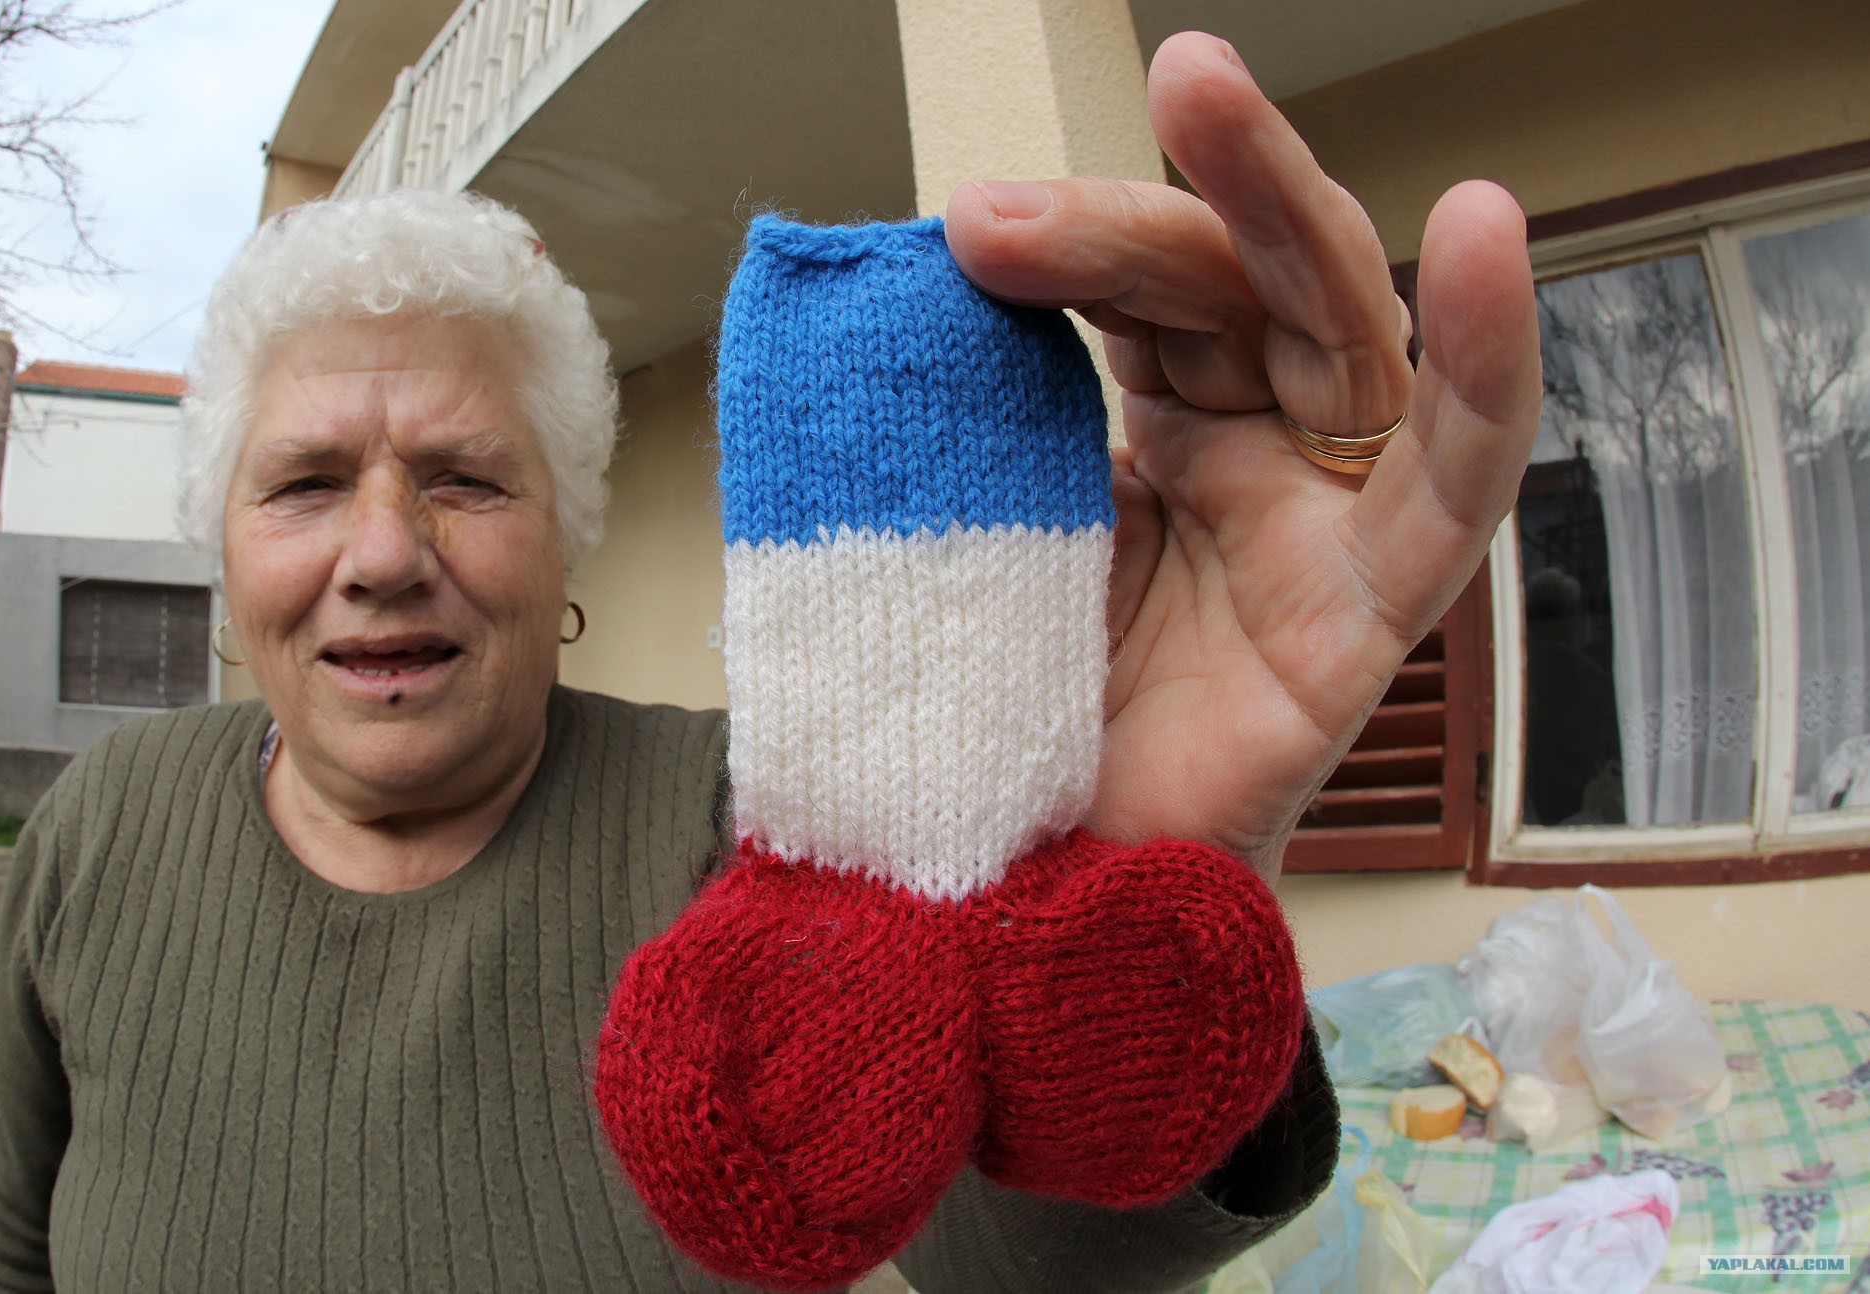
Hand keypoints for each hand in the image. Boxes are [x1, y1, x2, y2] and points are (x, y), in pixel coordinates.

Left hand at [945, 32, 1541, 879]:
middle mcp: (1258, 459)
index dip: (1074, 246)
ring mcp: (1323, 523)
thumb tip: (886, 305)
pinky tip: (1488, 235)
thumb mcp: (975, 544)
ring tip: (1200, 94)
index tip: (966, 230)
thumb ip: (965, 434)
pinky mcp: (1373, 614)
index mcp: (1166, 436)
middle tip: (1019, 188)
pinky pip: (1455, 486)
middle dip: (1141, 212)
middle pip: (1234, 289)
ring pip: (1333, 325)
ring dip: (1270, 202)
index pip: (1145, 300)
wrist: (1032, 899)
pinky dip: (1487, 365)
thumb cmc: (1009, 722)